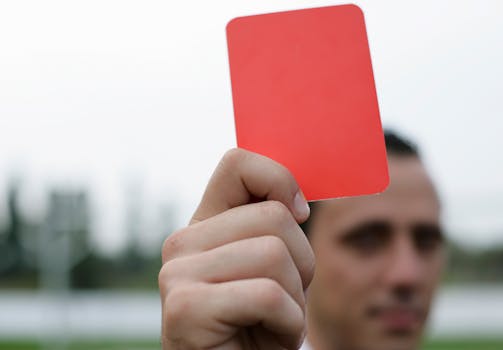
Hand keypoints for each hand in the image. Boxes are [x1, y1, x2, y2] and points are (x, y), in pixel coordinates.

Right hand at [159, 149, 314, 349]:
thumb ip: (272, 226)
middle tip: (283, 299)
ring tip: (273, 321)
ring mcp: (177, 273)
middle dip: (301, 263)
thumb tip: (296, 202)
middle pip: (274, 216)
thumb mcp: (272, 266)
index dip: (279, 179)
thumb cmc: (262, 322)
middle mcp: (183, 242)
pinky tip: (268, 340)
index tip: (300, 214)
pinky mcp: (184, 307)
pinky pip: (267, 295)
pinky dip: (288, 325)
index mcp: (205, 224)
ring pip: (274, 254)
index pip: (238, 164)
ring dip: (295, 300)